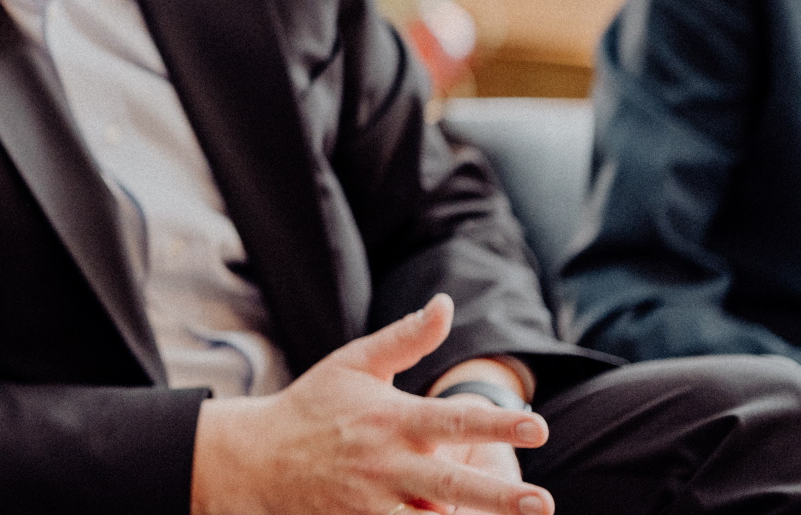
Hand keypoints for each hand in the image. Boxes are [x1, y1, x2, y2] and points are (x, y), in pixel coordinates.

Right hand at [189, 295, 552, 514]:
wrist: (257, 460)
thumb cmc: (314, 406)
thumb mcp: (354, 364)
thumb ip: (405, 339)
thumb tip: (446, 305)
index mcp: (389, 419)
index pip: (451, 422)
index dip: (496, 424)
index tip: (537, 426)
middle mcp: (385, 464)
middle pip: (452, 485)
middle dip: (500, 497)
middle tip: (542, 503)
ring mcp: (373, 502)